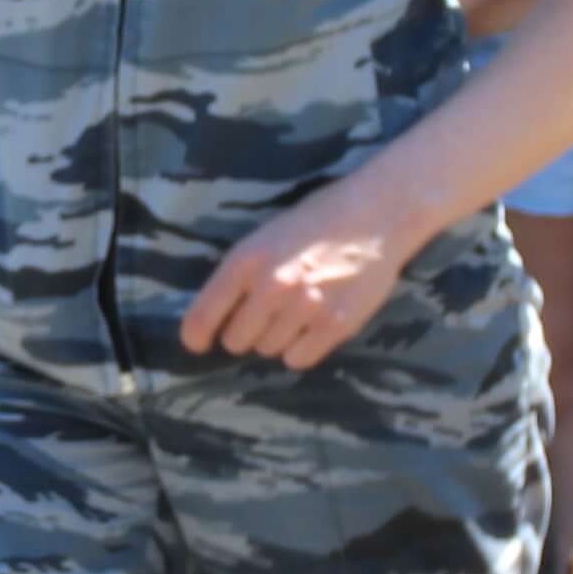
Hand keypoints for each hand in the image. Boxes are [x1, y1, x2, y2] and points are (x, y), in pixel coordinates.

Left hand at [184, 177, 412, 369]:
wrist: (376, 214)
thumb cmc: (317, 221)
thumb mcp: (266, 236)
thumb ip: (242, 273)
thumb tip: (219, 315)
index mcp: (246, 260)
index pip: (203, 316)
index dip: (196, 336)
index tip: (198, 343)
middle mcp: (272, 287)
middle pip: (237, 341)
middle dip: (245, 333)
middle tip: (264, 317)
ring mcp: (304, 308)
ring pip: (269, 351)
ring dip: (276, 339)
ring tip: (296, 312)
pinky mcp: (335, 325)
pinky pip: (300, 359)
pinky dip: (301, 349)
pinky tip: (312, 326)